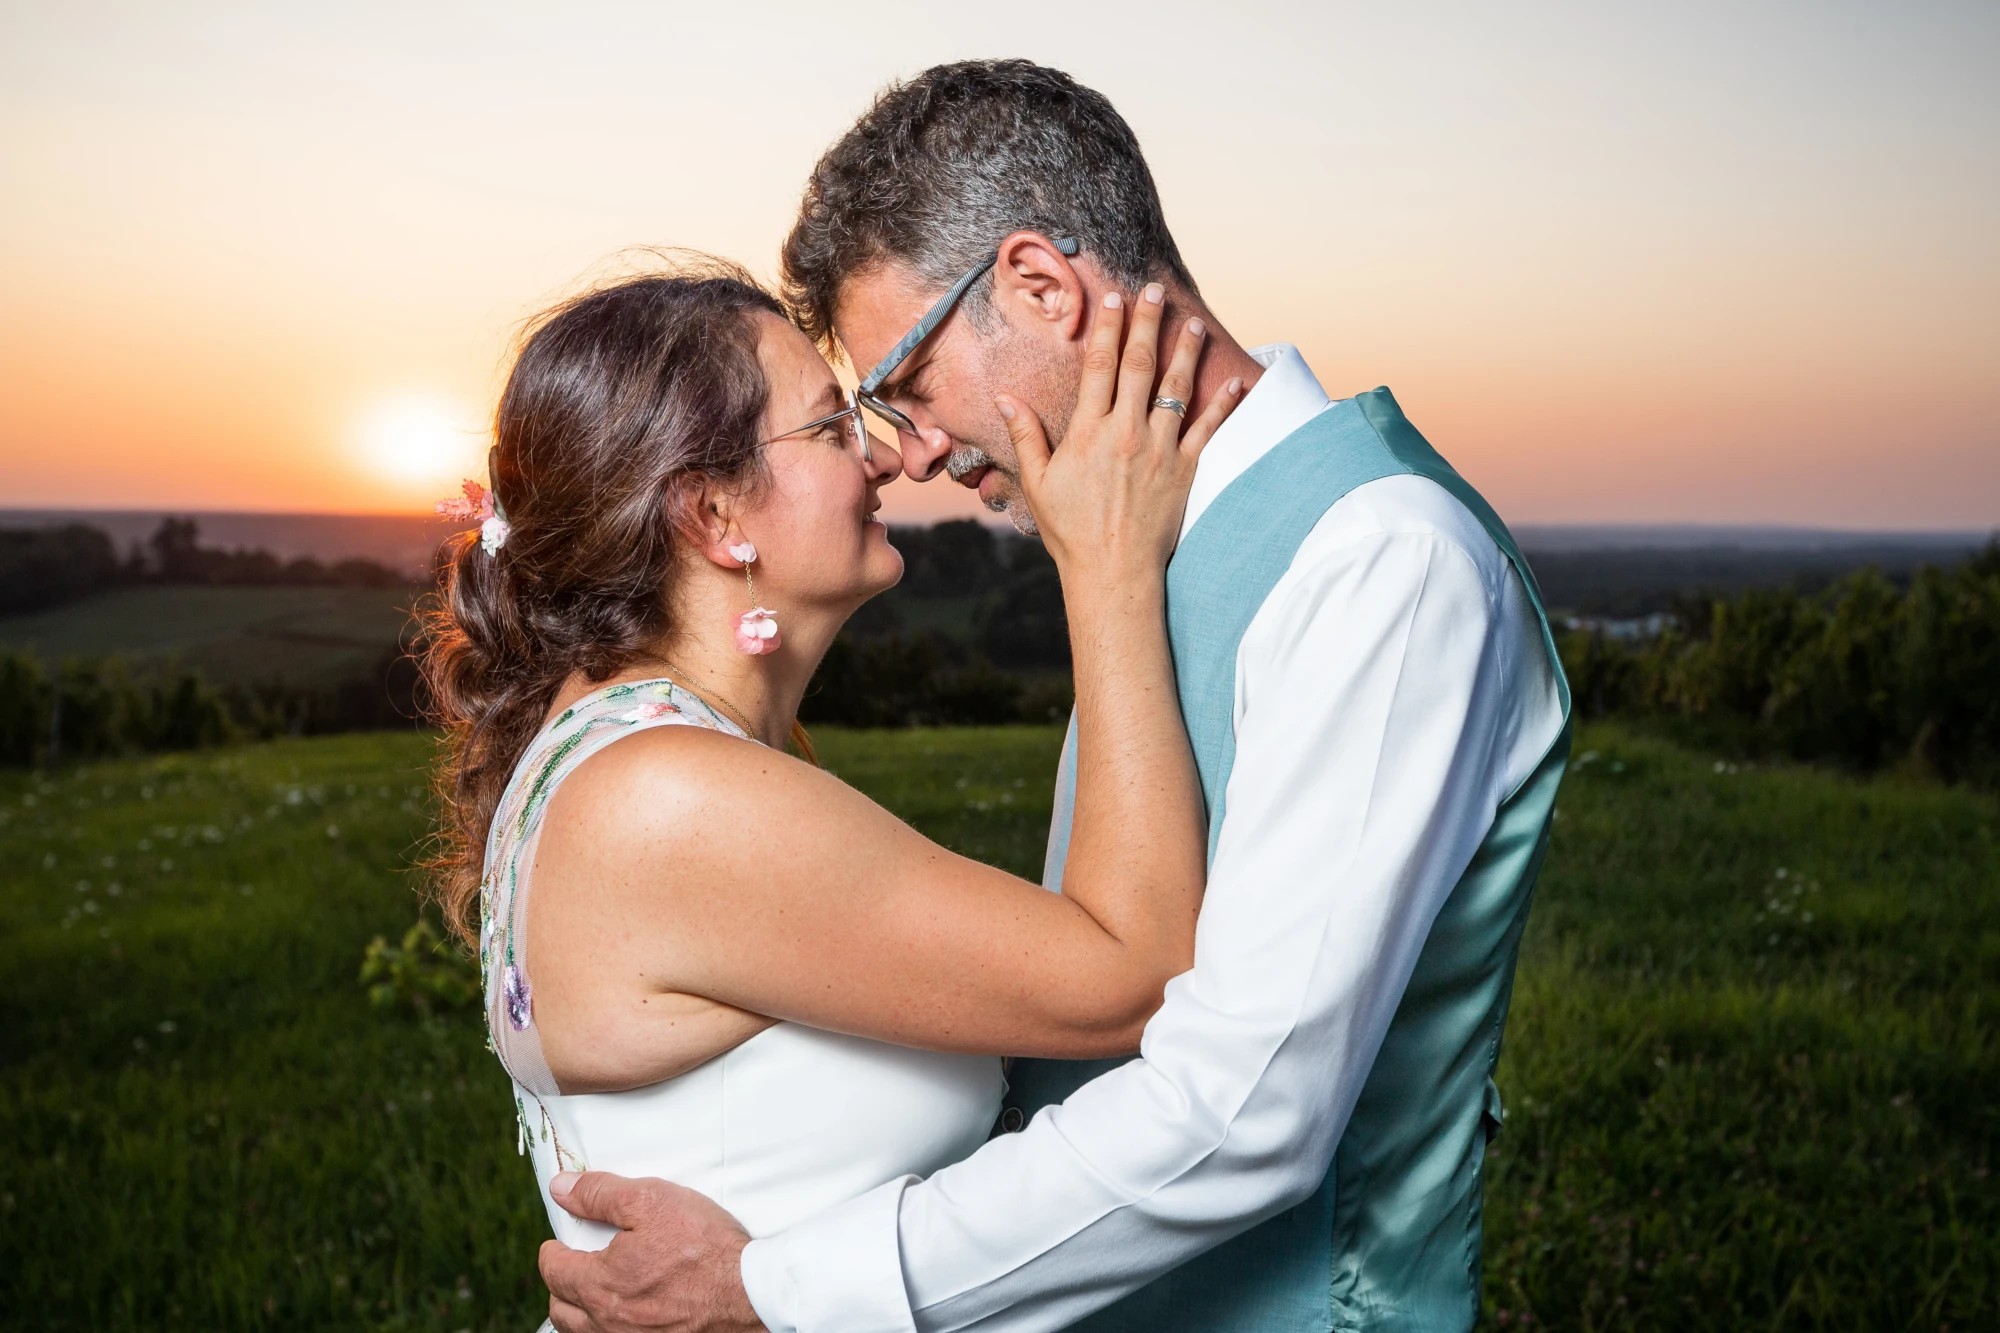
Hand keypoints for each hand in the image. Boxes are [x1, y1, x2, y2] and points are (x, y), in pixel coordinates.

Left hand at [539, 1171, 762, 1332]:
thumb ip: (599, 1194)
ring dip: (580, 1310)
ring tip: (597, 1289)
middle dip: (561, 1284)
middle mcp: (608, 1322)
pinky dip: (609, 1326)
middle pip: (560, 1309)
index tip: (561, 1241)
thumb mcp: (651, 1200)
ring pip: (583, 1332)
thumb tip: (561, 1190)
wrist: (749, 1290)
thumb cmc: (704, 1246)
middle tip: (576, 1263)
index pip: (553, 1269)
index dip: (553, 1249)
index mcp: (599, 1284)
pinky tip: (627, 1310)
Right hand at [1002, 283, 1241, 578]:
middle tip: (1156, 291)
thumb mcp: (1038, 484)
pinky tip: (1235, 383)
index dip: (1109, 329)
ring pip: (1176, 389)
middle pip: (1139, 365)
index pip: (1100, 367)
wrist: (1112, 572)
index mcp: (1088, 432)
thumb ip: (1027, 437)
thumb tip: (1006, 398)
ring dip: (1186, 352)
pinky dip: (1223, 405)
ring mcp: (1159, 450)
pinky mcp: (1184, 471)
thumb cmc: (1070, 532)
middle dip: (1148, 323)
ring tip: (1194, 324)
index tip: (1115, 299)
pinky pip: (1208, 431)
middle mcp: (1126, 433)